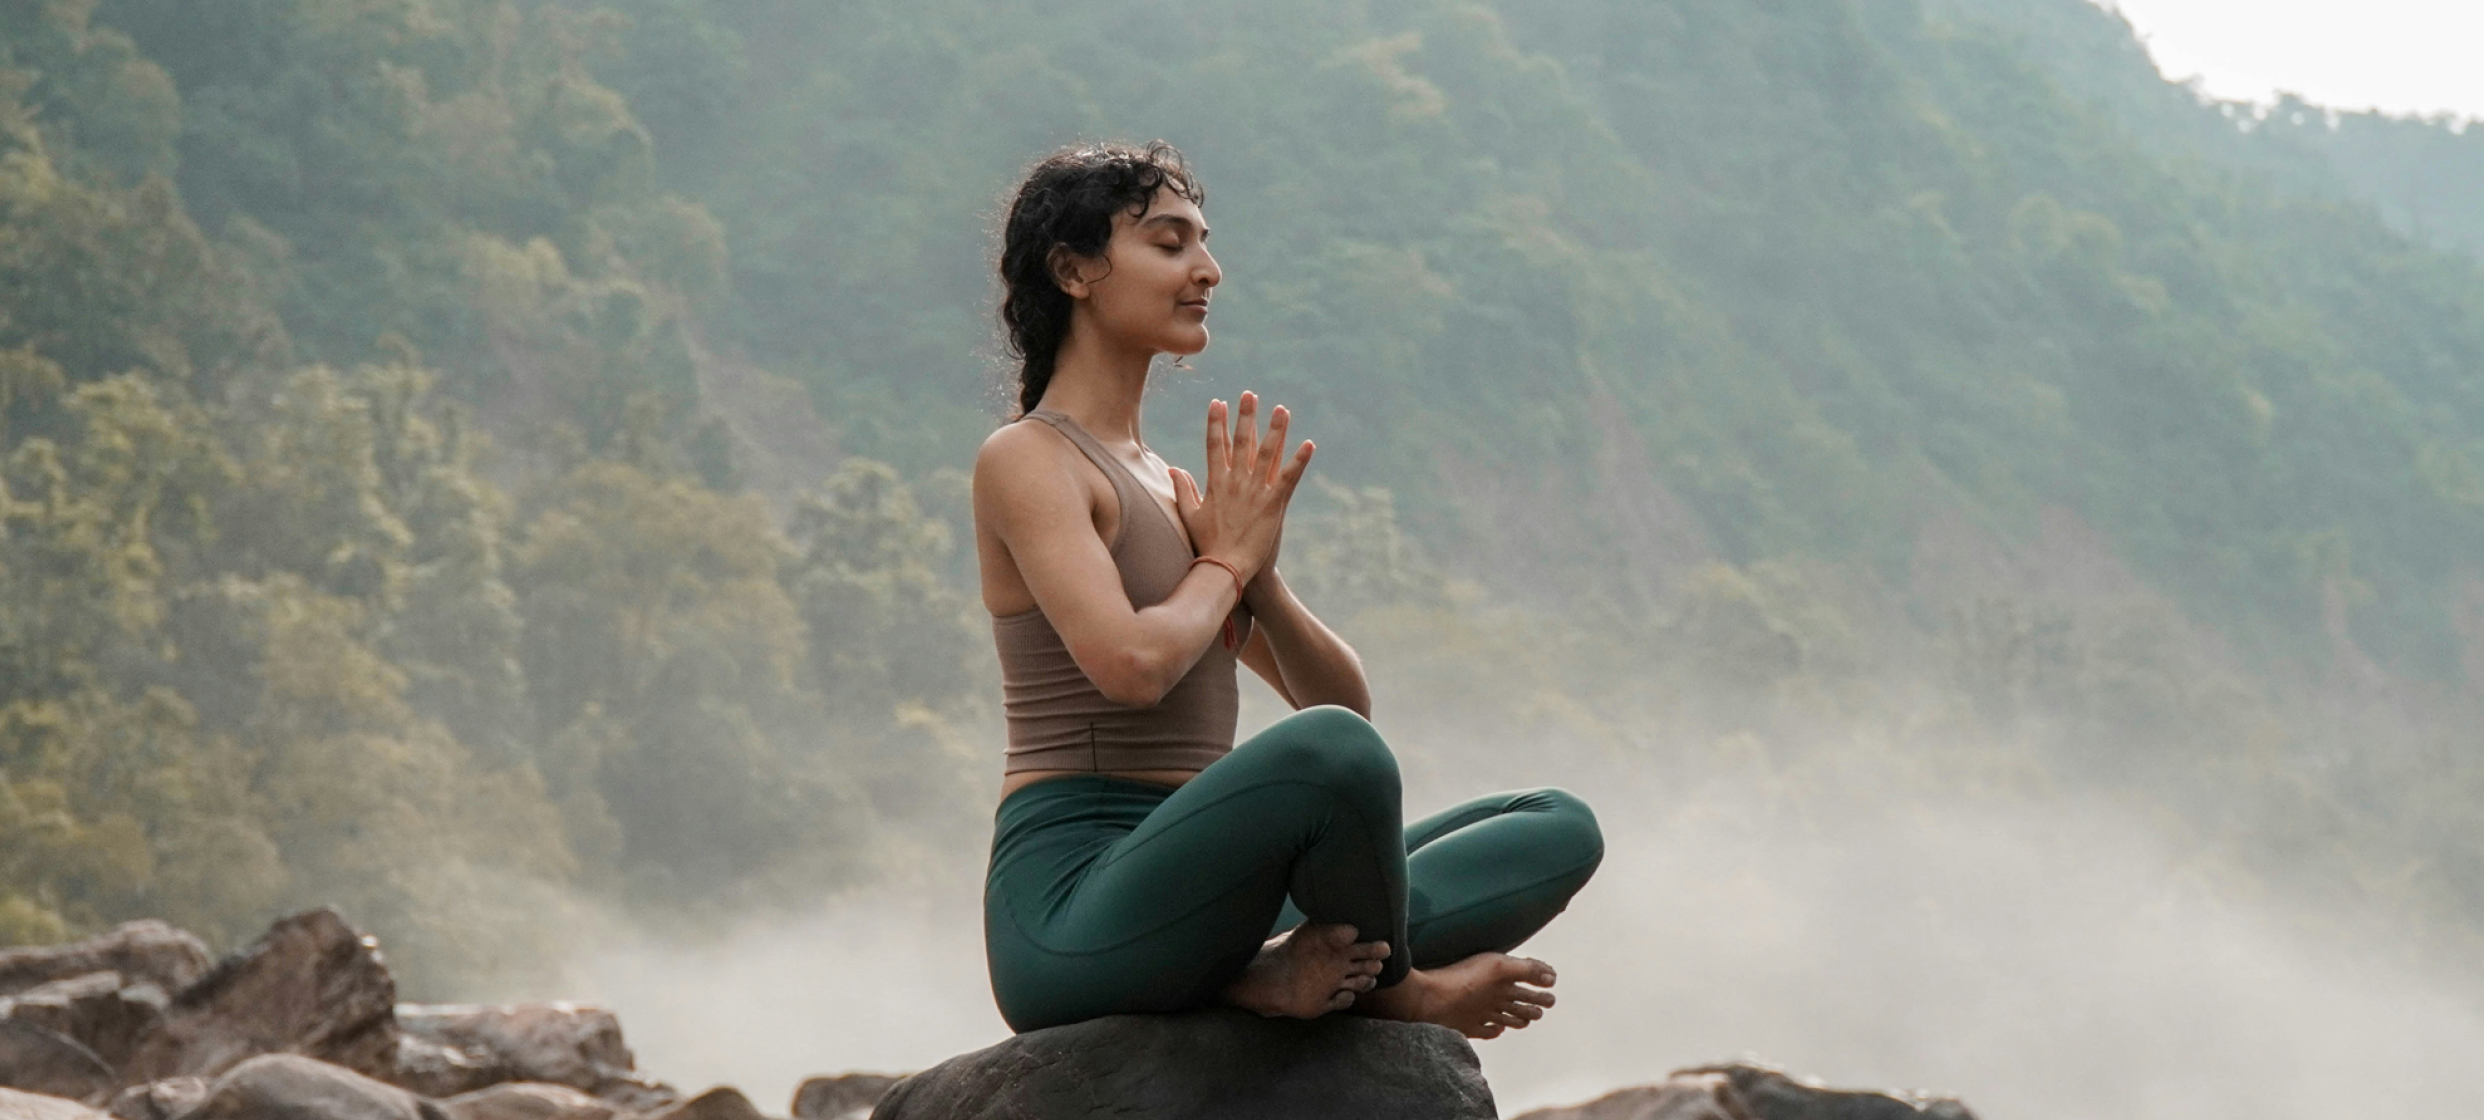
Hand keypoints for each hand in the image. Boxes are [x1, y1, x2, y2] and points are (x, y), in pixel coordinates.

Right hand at [1170, 391, 1311, 581]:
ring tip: (1282, 409)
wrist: (1226, 568)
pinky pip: (1288, 478)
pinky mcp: (1274, 504)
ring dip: (1276, 430)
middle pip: (1241, 442)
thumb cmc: (1207, 544)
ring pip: (1267, 453)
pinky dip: (1299, 461)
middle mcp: (1236, 482)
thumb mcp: (1190, 515)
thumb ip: (1183, 490)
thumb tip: (1172, 469)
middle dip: (1245, 416)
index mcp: (1216, 483)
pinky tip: (1310, 444)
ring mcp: (1256, 492)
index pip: (1214, 445)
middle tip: (1249, 394)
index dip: (1216, 423)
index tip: (1217, 402)